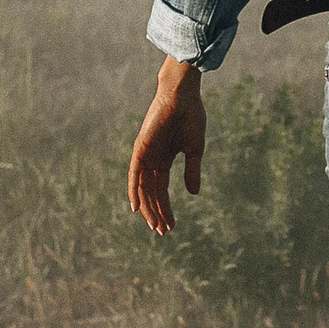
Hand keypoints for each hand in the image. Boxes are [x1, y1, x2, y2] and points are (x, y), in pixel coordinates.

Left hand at [127, 55, 204, 233]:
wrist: (183, 96)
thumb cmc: (191, 116)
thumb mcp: (195, 149)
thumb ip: (192, 172)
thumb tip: (193, 194)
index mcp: (165, 159)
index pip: (162, 189)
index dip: (166, 208)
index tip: (171, 226)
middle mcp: (152, 159)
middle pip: (151, 192)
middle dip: (157, 212)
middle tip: (163, 231)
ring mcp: (145, 154)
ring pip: (143, 188)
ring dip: (148, 207)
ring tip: (156, 225)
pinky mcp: (140, 148)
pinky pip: (134, 173)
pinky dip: (133, 190)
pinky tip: (135, 207)